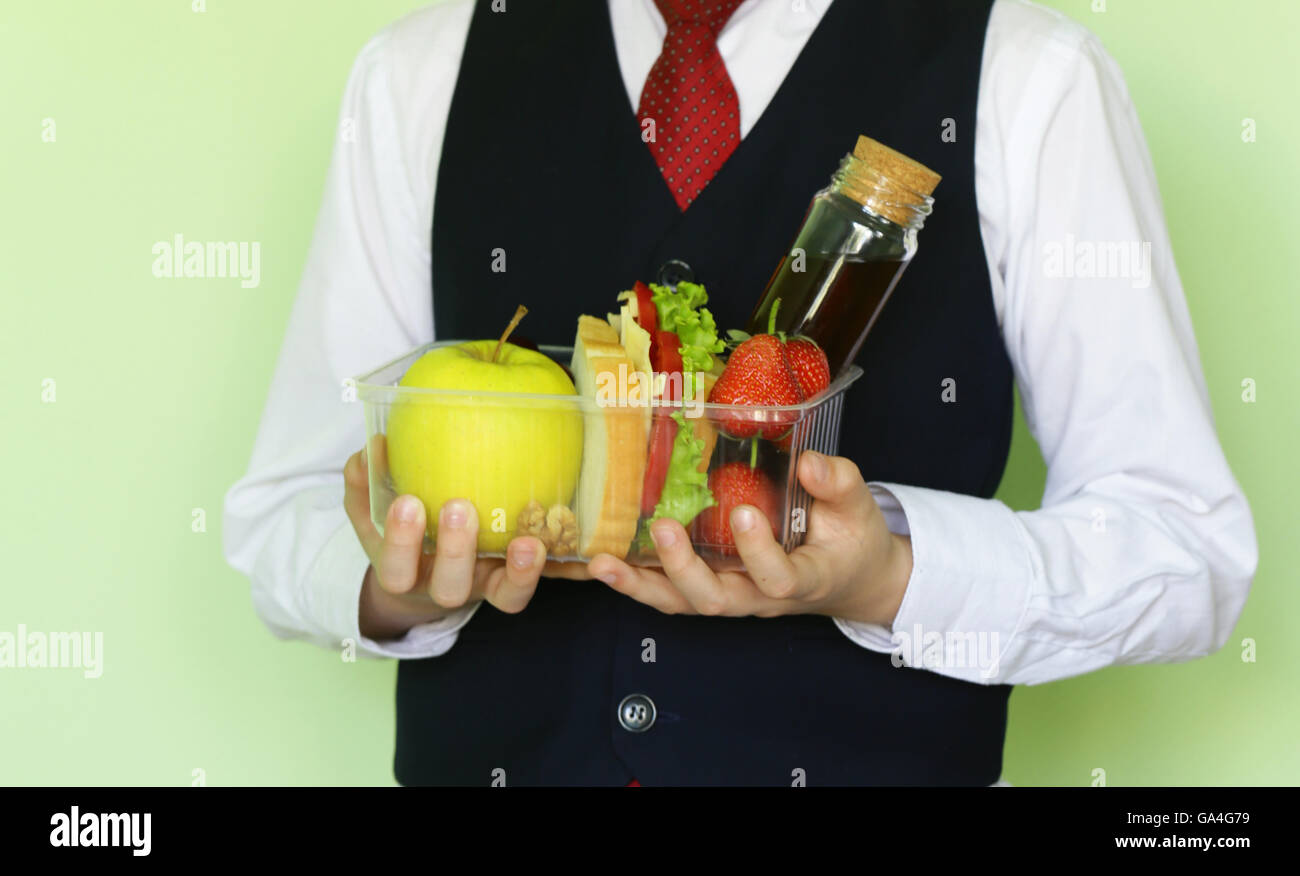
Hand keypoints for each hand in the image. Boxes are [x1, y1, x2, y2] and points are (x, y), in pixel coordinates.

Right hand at [343, 441, 587, 640]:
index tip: (409, 501)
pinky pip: (548, 582)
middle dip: (454, 550)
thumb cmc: (404, 535)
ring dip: (521, 572)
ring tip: (529, 541)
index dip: (403, 541)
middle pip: (450, 586)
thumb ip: (367, 483)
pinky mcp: (522, 580)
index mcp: (407, 571)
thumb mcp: (375, 512)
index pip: (397, 568)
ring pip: (507, 596)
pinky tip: (586, 549)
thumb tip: (372, 446)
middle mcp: (449, 585)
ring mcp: (489, 585)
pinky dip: (568, 570)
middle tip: (460, 506)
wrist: (428, 577)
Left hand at [587, 451, 911, 625]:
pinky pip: (670, 594)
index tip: (744, 512)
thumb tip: (809, 462)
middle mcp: (761, 598)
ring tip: (604, 563)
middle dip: (684, 569)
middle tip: (665, 528)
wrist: (848, 576)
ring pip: (683, 604)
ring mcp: (734, 597)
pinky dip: (635, 582)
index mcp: (805, 579)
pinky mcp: (712, 589)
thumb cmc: (851, 539)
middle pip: (716, 601)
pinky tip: (603, 563)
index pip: (779, 579)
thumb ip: (838, 483)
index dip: (759, 552)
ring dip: (642, 585)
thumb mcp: (858, 507)